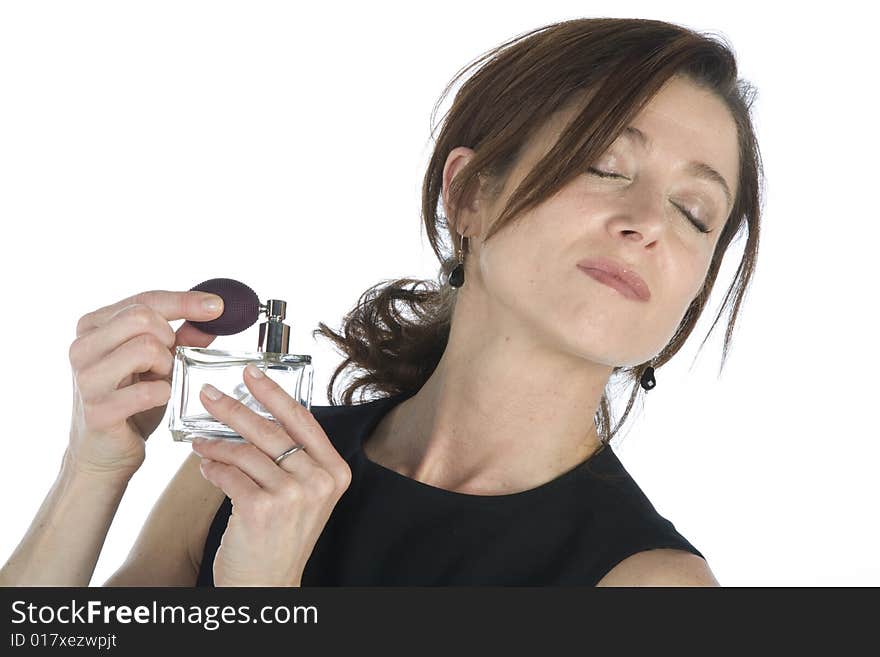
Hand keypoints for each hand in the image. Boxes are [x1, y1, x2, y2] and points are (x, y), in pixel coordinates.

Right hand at [67, 290, 223, 478]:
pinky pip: (149, 390)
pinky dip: (164, 393)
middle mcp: (82, 346)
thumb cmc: (131, 403)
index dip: (185, 301)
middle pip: (143, 318)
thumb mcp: (158, 364)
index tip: (217, 306)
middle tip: (167, 361)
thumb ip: (181, 338)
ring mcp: (86, 378)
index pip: (145, 300)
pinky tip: (158, 399)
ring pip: (145, 347)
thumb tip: (213, 316)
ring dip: (165, 366)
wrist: (105, 454)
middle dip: (168, 339)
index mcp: (93, 327)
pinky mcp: (98, 409)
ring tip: (159, 380)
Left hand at [191, 363, 351, 586]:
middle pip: (271, 431)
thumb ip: (292, 457)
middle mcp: (319, 481)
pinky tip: (205, 466)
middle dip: (235, 408)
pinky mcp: (261, 509)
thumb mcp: (302, 494)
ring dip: (216, 443)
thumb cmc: (282, 536)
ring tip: (199, 441)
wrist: (269, 584)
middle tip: (210, 394)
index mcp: (334, 471)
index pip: (303, 420)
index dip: (274, 393)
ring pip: (245, 452)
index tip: (251, 373)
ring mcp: (293, 496)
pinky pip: (229, 475)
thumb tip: (256, 414)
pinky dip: (212, 468)